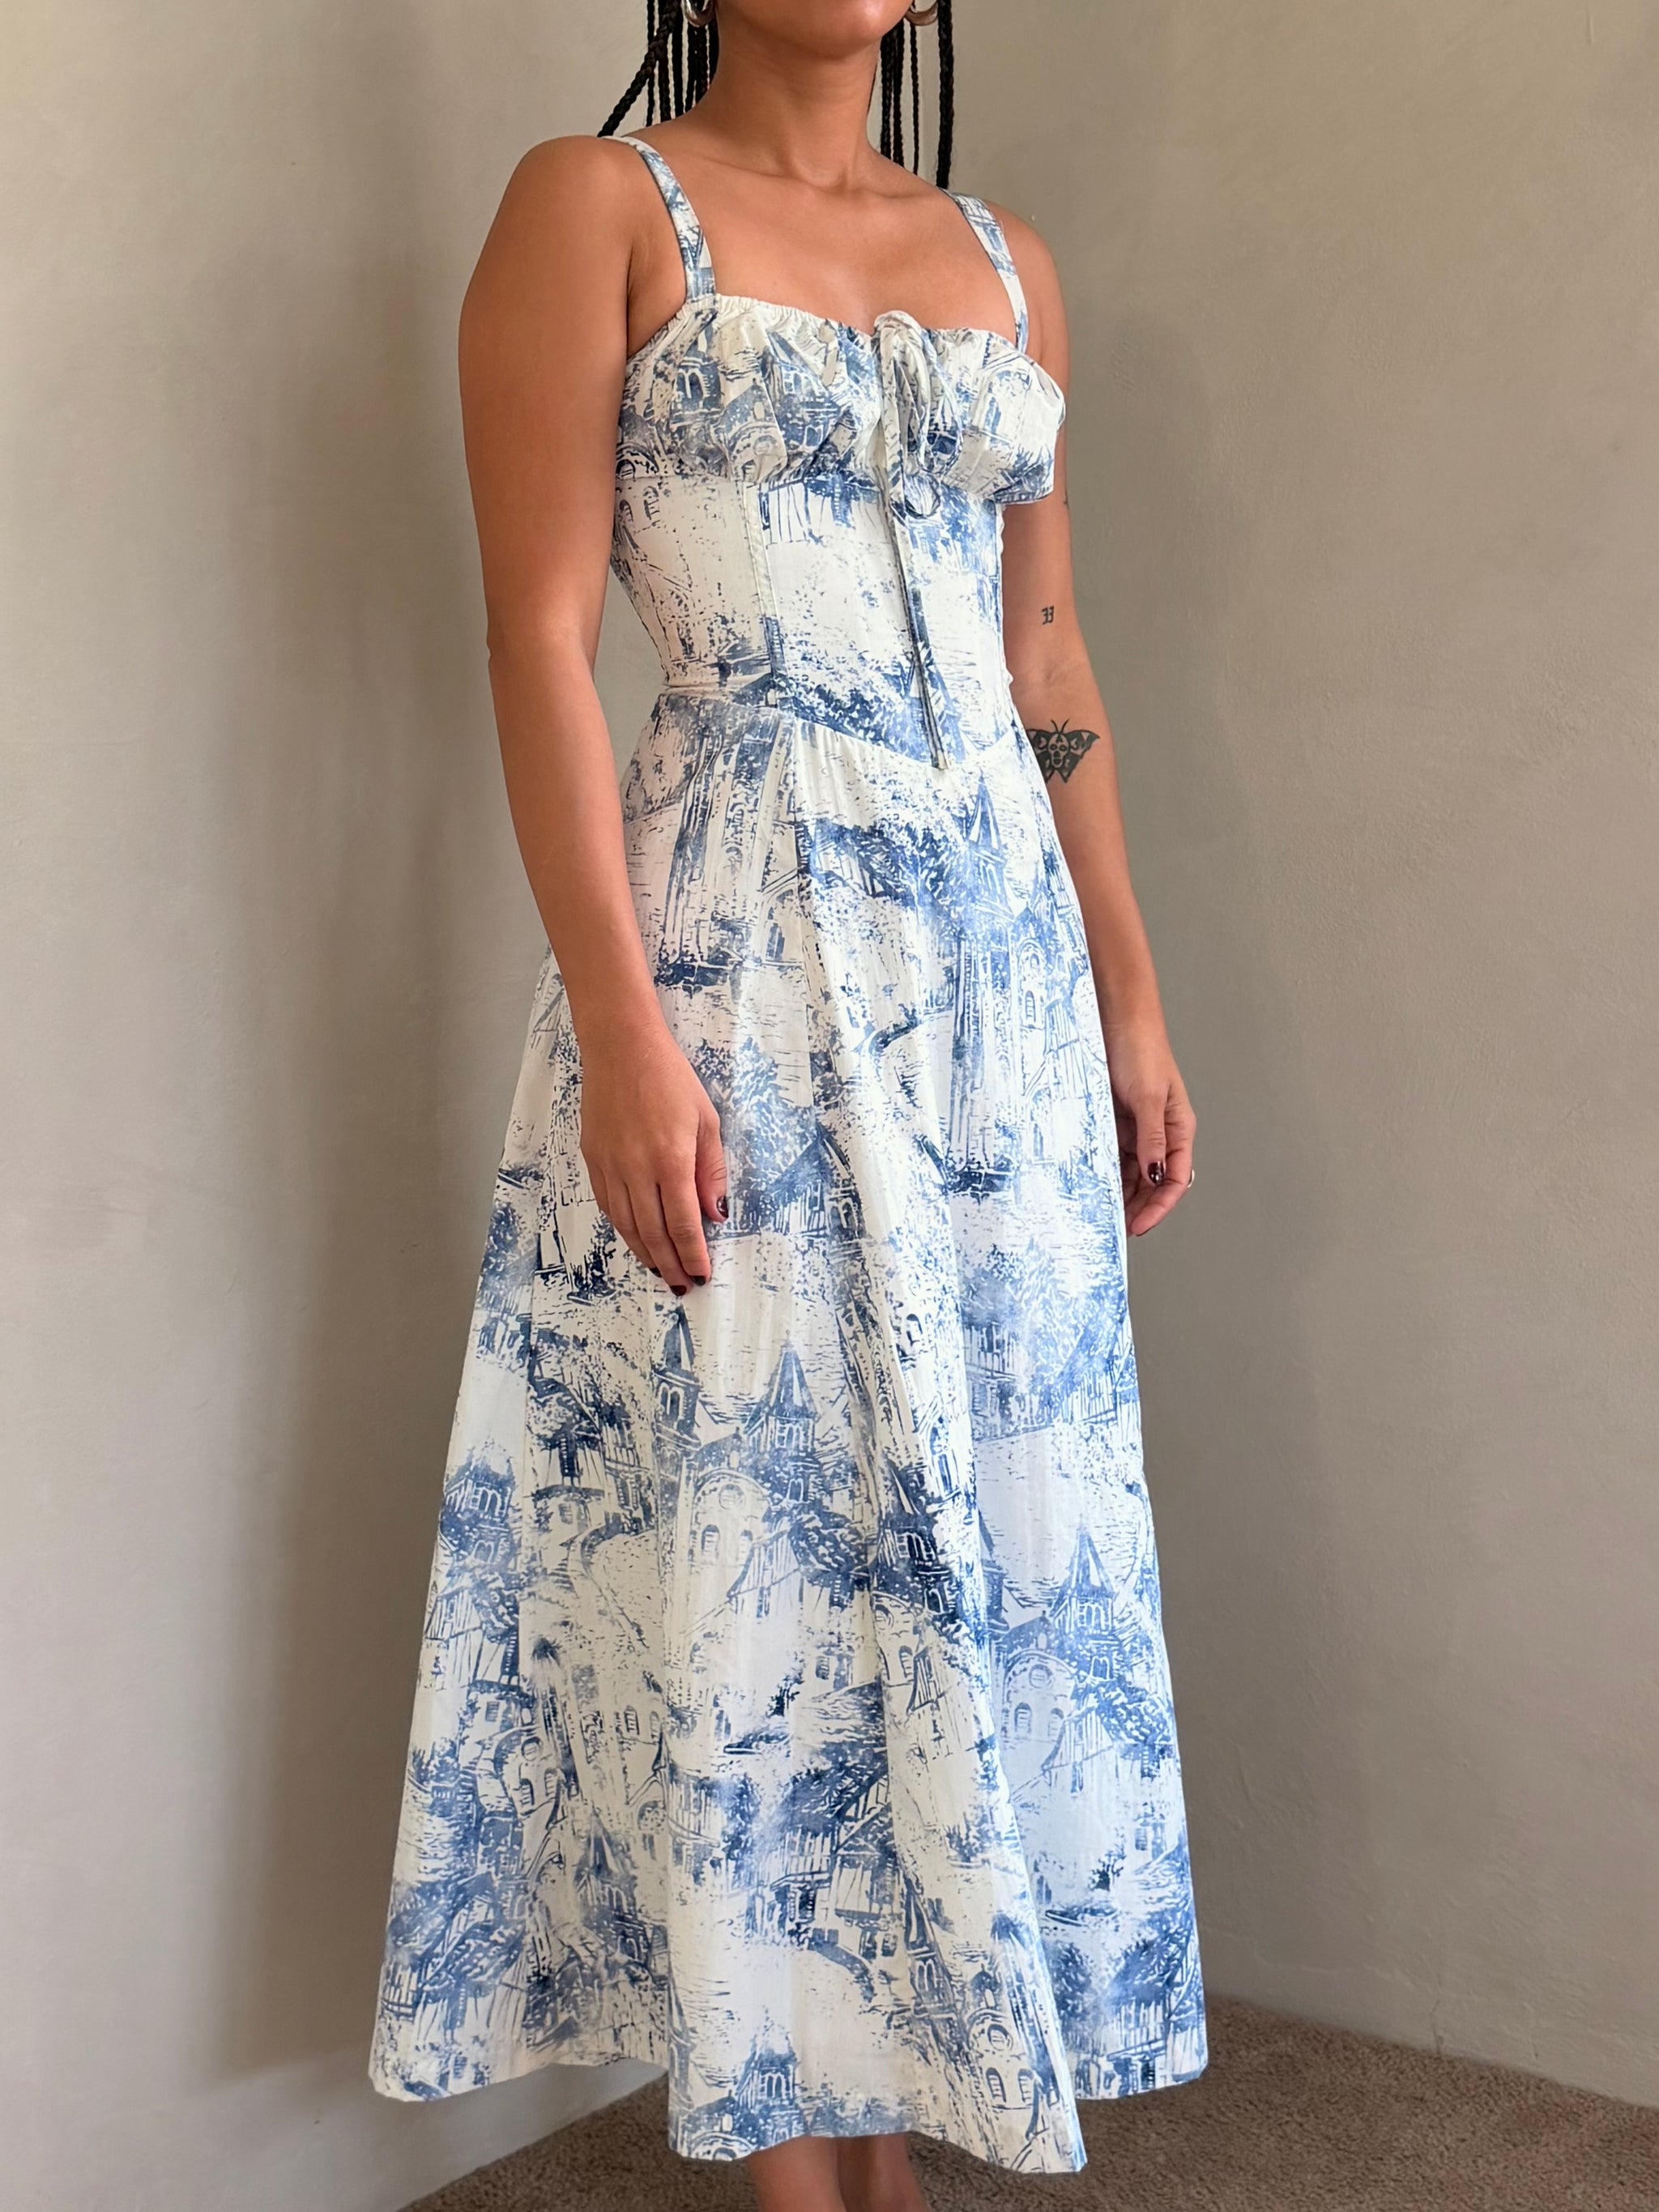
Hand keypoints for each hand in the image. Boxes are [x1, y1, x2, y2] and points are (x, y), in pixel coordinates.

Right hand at [577, 1013, 727, 1292]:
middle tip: (682, 1284)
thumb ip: (711, 1171)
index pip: (683, 1222)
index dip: (692, 1254)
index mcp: (670, 1159)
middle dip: (670, 1263)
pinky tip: (635, 1239)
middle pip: (653, 1232)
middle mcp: (636, 1168)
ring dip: (644, 1253)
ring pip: (626, 1224)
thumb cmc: (670, 1078)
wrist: (621, 1048)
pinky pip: (608, 1205)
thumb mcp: (706, 1120)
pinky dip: (623, 1228)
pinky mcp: (593, 1158)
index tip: (701, 1274)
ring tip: (660, 1271)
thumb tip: (715, 1214)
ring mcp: (610, 1165)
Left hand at [1105, 1015, 1194, 1236]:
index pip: (1174, 1178)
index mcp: (1178, 1128)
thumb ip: (1152, 1138)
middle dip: (1138, 1206)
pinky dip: (1106, 1172)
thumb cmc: (1141, 1050)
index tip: (1139, 1225)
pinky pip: (1112, 1155)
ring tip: (1103, 1213)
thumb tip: (1155, 1175)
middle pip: (1153, 1182)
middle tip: (1116, 1228)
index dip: (1159, 1206)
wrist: (1116, 1019)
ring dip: (1121, 1193)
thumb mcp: (1148, 1097)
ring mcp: (1137, 1128)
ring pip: (1132, 1172)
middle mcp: (1160, 1132)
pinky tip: (1093, 1185)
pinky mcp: (1116, 1122)